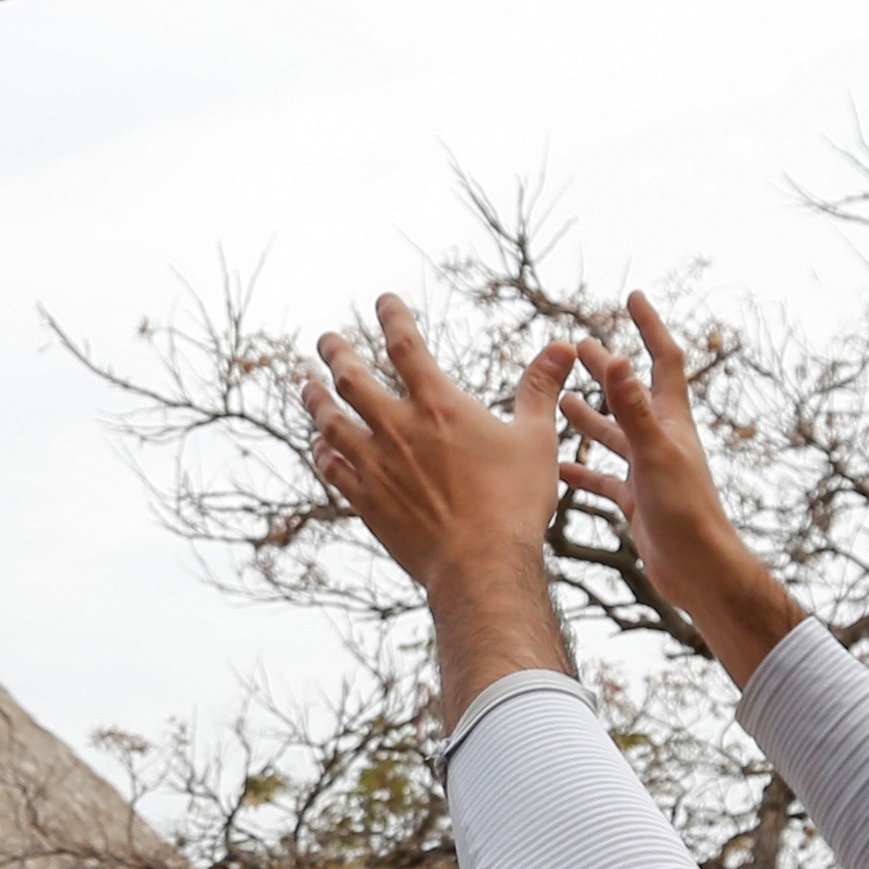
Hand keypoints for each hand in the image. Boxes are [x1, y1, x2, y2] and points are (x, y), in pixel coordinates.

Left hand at [303, 297, 575, 722]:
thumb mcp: (536, 439)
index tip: (382, 301)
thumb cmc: (515, 503)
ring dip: (315, 399)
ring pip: (330, 421)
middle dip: (336, 353)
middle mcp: (397, 428)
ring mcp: (375, 465)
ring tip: (307, 385)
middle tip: (325, 340)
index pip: (405, 345)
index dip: (392, 316)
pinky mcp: (365, 500)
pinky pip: (332, 468)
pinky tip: (320, 446)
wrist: (480, 567)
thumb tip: (561, 346)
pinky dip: (323, 452)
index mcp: (439, 405)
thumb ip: (540, 388)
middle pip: (352, 378)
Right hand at [558, 292, 806, 683]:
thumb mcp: (655, 454)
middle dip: (608, 368)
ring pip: (614, 436)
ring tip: (562, 400)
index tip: (633, 298)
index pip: (662, 361)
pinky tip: (557, 469)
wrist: (699, 570)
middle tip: (581, 346)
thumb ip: (633, 409)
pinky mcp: (637, 501)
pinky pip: (603, 479)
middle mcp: (661, 441)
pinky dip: (581, 471)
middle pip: (630, 394)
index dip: (650, 327)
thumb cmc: (685, 513)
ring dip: (590, 417)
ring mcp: (648, 471)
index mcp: (671, 422)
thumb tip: (619, 361)